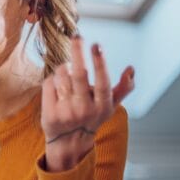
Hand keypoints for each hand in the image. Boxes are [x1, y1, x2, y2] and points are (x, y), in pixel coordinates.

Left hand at [40, 36, 134, 171]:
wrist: (69, 143)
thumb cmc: (91, 118)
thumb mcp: (109, 107)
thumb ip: (123, 88)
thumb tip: (131, 69)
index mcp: (102, 106)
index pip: (102, 82)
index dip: (100, 63)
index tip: (97, 45)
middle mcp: (85, 109)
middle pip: (79, 75)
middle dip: (78, 52)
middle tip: (77, 36)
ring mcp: (66, 112)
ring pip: (62, 76)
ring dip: (64, 67)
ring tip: (67, 69)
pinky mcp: (49, 113)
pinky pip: (49, 84)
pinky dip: (53, 79)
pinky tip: (57, 83)